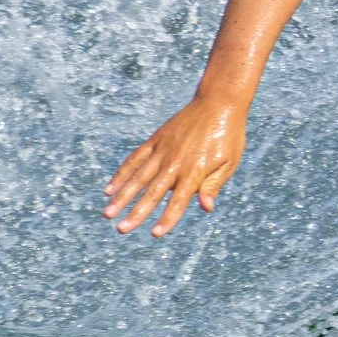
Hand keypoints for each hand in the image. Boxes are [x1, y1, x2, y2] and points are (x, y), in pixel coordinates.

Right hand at [104, 93, 247, 236]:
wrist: (219, 102)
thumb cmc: (228, 135)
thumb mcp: (229, 162)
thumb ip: (214, 185)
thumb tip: (206, 208)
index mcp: (195, 170)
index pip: (179, 200)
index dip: (168, 218)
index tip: (155, 234)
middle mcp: (175, 162)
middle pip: (152, 192)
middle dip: (136, 213)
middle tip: (121, 230)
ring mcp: (162, 150)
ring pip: (138, 177)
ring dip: (122, 196)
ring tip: (108, 213)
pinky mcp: (156, 139)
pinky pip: (134, 159)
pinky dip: (122, 173)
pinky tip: (110, 188)